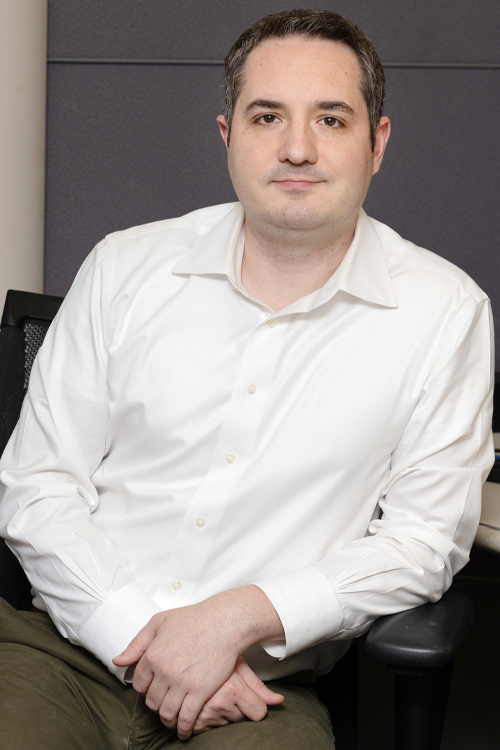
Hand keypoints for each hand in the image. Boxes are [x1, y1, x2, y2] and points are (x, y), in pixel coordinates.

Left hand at [112, 587, 283, 739]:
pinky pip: (186, 718)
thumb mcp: (160, 622)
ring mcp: (182, 683)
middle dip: (155, 703)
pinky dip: (183, 728)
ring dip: (167, 719)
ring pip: (166, 713)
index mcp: (152, 655)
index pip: (138, 684)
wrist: (224, 621)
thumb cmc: (194, 618)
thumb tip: (118, 660)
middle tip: (163, 701)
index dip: (144, 687)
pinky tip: (184, 730)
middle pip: (151, 701)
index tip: (151, 687)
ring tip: (171, 718)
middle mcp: (164, 671)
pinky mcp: (200, 691)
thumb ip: (137, 643)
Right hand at [192, 656, 283, 733]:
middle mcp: (219, 703)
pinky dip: (209, 720)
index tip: (248, 696)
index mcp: (233, 689)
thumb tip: (280, 701)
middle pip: (243, 718)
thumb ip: (259, 686)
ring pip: (227, 724)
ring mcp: (204, 714)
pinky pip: (211, 729)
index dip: (255, 705)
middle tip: (226, 690)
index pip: (259, 712)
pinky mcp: (193, 723)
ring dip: (222, 714)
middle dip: (237, 708)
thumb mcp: (238, 666)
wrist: (183, 659)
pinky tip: (205, 704)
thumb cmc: (215, 658)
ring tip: (214, 694)